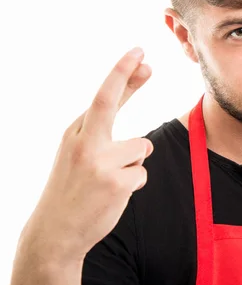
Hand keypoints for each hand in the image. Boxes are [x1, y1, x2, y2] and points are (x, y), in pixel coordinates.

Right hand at [21, 47, 153, 263]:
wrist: (56, 231)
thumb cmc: (73, 189)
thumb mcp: (79, 157)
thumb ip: (107, 141)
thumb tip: (143, 136)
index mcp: (75, 134)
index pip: (103, 97)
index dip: (121, 73)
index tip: (138, 52)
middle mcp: (84, 143)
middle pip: (110, 101)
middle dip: (125, 75)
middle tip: (143, 55)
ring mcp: (99, 162)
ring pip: (141, 147)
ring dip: (133, 163)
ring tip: (109, 181)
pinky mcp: (116, 182)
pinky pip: (142, 173)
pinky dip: (133, 183)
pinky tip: (112, 194)